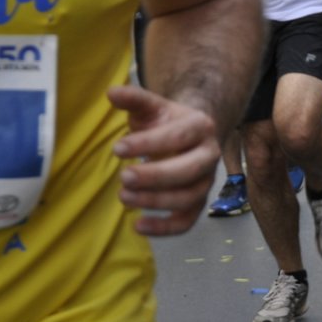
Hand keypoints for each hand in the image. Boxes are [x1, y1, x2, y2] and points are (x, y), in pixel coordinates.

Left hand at [107, 83, 220, 235]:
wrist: (192, 136)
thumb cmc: (167, 121)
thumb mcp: (152, 106)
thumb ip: (134, 99)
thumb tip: (111, 92)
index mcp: (201, 126)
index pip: (178, 137)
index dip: (148, 144)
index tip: (117, 149)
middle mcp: (210, 155)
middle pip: (189, 170)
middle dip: (155, 176)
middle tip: (123, 176)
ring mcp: (206, 181)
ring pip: (188, 197)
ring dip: (156, 201)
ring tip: (124, 197)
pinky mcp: (198, 203)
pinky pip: (187, 221)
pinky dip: (165, 228)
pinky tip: (138, 225)